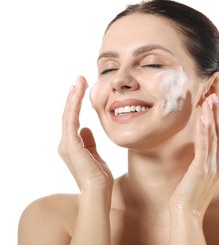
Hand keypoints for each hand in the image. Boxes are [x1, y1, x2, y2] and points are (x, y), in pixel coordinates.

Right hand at [58, 76, 112, 193]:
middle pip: (69, 114)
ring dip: (74, 96)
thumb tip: (86, 128)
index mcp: (72, 145)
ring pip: (69, 114)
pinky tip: (78, 93)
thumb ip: (89, 141)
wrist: (98, 191)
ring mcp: (67, 144)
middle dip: (74, 95)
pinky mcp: (71, 145)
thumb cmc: (99, 176)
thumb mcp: (95, 154)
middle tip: (79, 79)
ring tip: (79, 81)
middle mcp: (66, 143)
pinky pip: (72, 120)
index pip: (73, 119)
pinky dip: (74, 106)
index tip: (81, 89)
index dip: (76, 103)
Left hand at [169, 93, 218, 216]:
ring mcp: (213, 167)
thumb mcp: (206, 177)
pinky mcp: (200, 168)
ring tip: (209, 100)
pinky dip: (203, 129)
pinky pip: (203, 145)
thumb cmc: (193, 195)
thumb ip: (209, 163)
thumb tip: (206, 149)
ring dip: (212, 116)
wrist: (188, 213)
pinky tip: (201, 117)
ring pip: (215, 136)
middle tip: (215, 96)